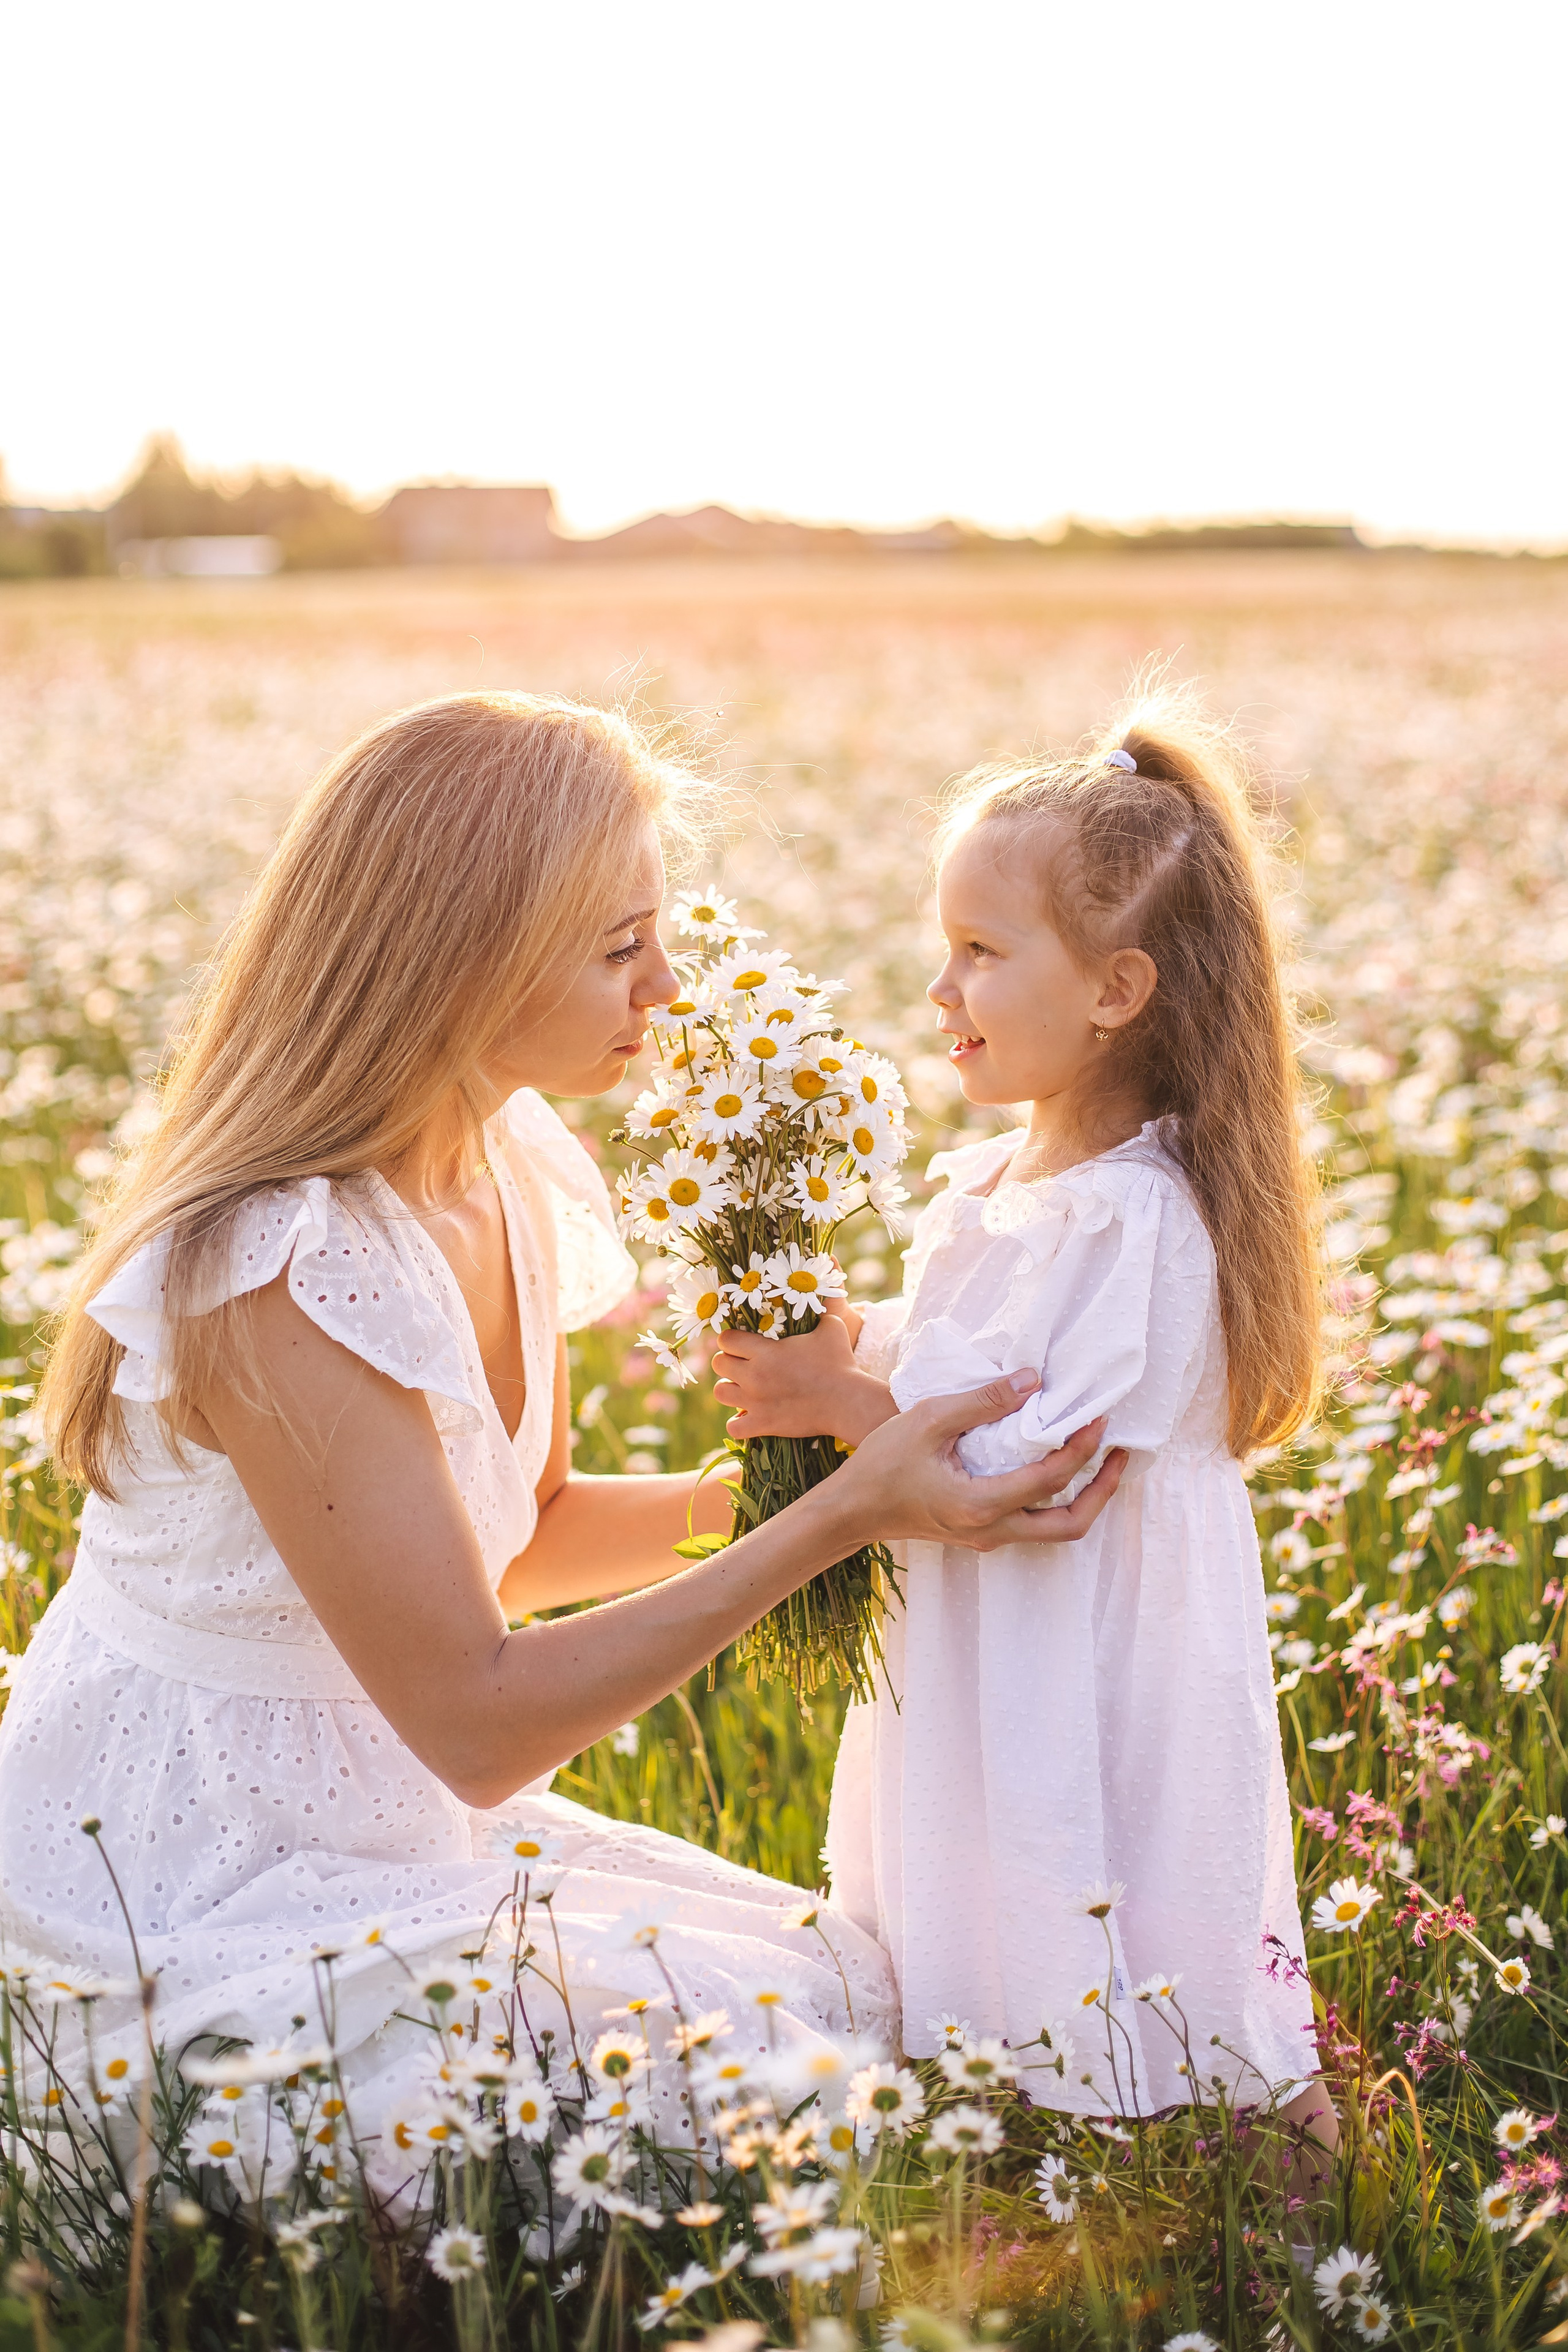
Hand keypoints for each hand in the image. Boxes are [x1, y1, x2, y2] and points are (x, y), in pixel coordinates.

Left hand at [713, 1298, 892, 1444]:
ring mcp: (755, 1402)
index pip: (725, 1339)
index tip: (741, 1341)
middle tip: (743, 1363)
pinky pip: (733, 1426)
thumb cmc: (840, 1362)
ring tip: (743, 1388)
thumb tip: (819, 1295)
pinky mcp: (763, 1424)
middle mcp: (753, 1375)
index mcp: (764, 1351)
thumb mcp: (831, 1327)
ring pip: (720, 1393)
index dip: (731, 1338)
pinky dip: (738, 1422)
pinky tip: (749, 1415)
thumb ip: (820, 1310)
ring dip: (730, 1389)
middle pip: (718, 1364)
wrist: (847, 1402)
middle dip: (728, 1361)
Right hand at [830, 1370, 1125, 1550]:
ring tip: (1100, 1461)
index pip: (1051, 1478)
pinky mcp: (982, 1532)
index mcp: (981, 1503)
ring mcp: (988, 1536)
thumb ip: (983, 1401)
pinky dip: (1056, 1499)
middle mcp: (993, 1529)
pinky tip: (1057, 1468)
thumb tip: (1033, 1380)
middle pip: (1070, 1524)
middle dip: (1103, 1490)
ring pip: (1056, 1530)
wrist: (852, 1510)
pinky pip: (1034, 1523)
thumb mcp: (929, 1419)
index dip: (1082, 1447)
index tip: (1099, 1417)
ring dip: (1085, 1498)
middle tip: (1120, 1454)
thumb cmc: (883, 1463)